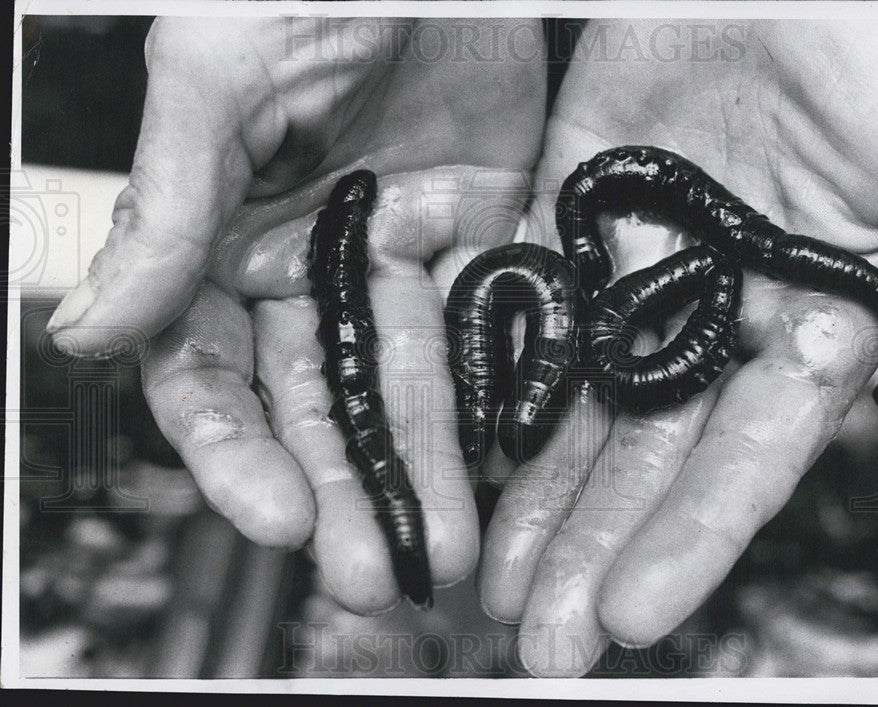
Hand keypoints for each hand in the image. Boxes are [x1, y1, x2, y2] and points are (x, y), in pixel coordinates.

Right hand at [47, 17, 545, 613]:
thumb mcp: (219, 74)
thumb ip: (169, 205)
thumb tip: (95, 328)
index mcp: (224, 236)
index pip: (213, 374)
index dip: (236, 452)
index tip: (274, 517)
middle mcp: (309, 262)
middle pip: (315, 405)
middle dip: (340, 492)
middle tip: (369, 573)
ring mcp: (397, 255)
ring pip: (404, 387)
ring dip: (422, 472)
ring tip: (446, 552)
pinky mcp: (479, 234)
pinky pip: (489, 330)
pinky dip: (496, 397)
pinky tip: (506, 467)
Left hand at [476, 19, 877, 675]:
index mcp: (813, 327)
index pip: (744, 460)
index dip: (691, 539)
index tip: (632, 617)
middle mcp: (719, 322)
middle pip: (646, 457)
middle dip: (594, 549)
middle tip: (540, 641)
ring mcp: (640, 276)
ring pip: (577, 405)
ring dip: (534, 497)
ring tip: (490, 585)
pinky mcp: (572, 217)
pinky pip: (524, 312)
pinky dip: (493, 385)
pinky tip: (460, 462)